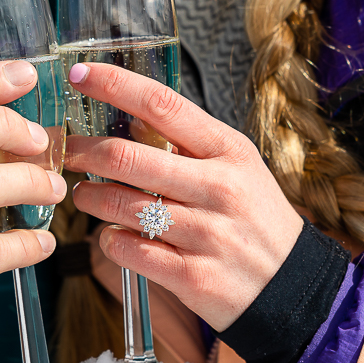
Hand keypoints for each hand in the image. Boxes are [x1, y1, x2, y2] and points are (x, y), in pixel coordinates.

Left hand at [64, 62, 302, 331]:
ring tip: (85, 195)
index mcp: (227, 150)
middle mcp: (217, 187)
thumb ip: (187, 142)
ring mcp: (206, 234)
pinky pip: (127, 249)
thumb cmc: (255, 219)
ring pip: (120, 206)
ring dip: (90, 198)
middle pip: (127, 157)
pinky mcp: (193, 277)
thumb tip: (127, 116)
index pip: (161, 103)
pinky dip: (108, 240)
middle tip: (67, 151)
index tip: (79, 73)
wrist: (296, 289)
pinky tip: (112, 235)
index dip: (113, 84)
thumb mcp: (237, 167)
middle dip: (83, 151)